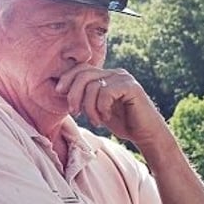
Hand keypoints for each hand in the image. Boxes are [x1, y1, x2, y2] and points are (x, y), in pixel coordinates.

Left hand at [54, 64, 168, 148]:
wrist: (145, 134)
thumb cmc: (120, 122)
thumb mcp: (95, 108)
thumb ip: (83, 97)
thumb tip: (59, 89)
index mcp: (105, 75)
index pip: (81, 68)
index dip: (67, 78)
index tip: (59, 92)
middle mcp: (114, 73)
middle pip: (83, 75)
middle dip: (74, 95)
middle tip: (75, 112)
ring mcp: (123, 78)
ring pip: (92, 86)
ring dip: (89, 108)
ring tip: (95, 120)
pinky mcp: (131, 86)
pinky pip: (106, 92)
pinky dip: (101, 108)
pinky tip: (106, 117)